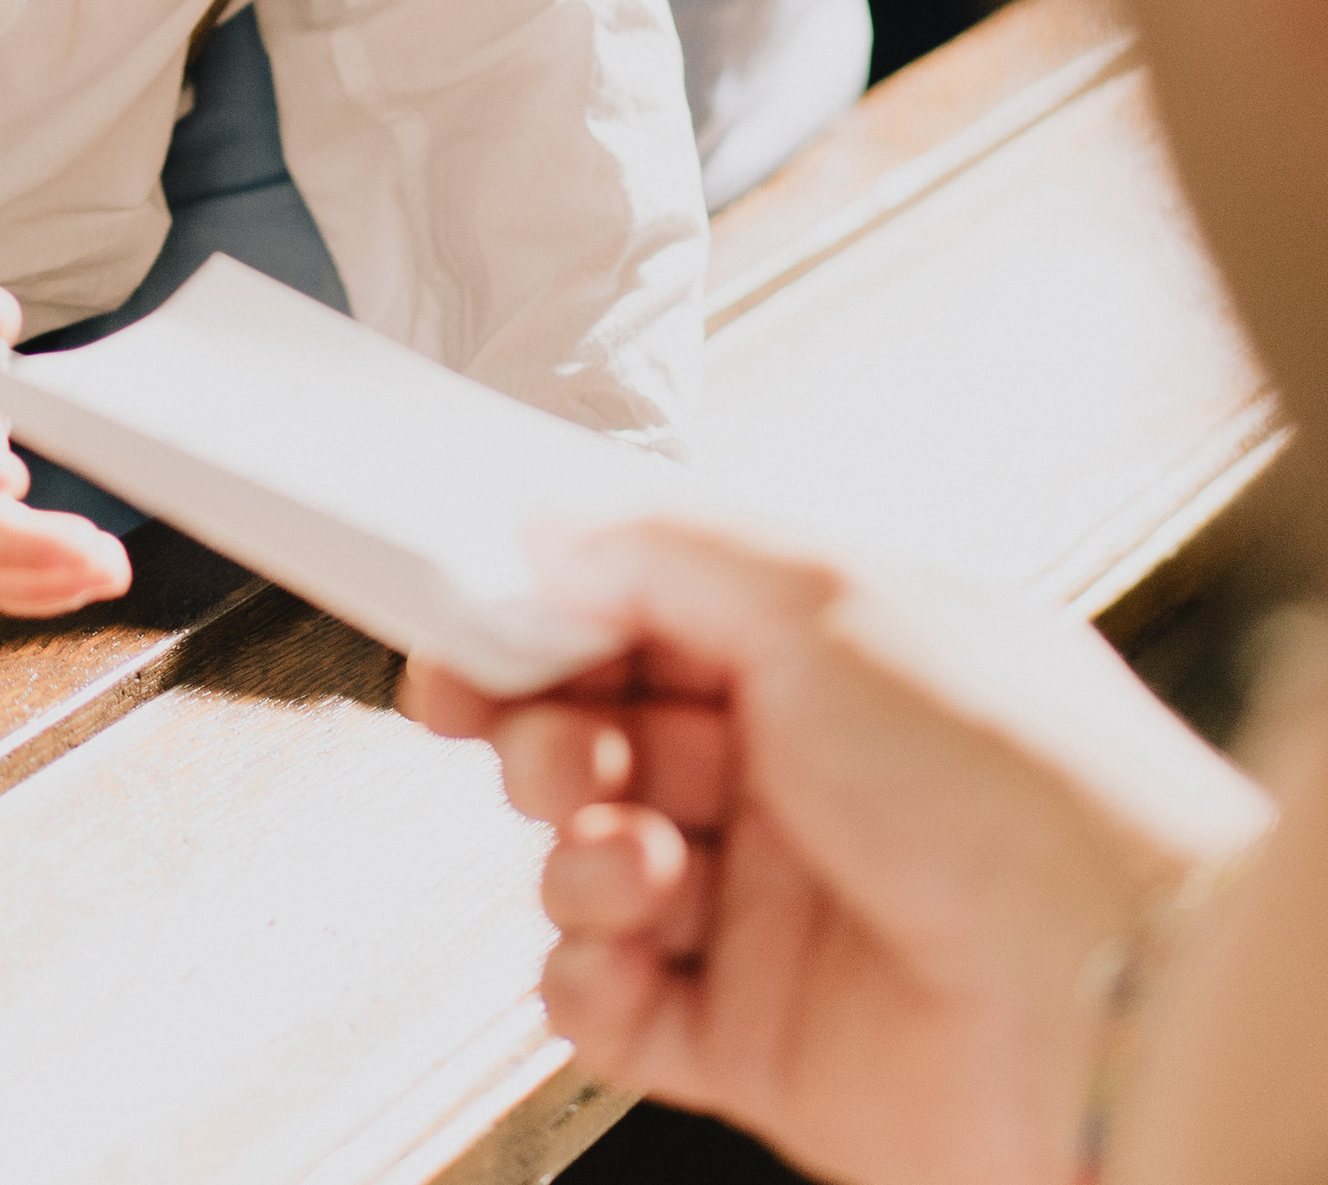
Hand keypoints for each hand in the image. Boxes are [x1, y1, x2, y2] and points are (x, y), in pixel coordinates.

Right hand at [399, 513, 1270, 1184]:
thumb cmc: (1016, 782)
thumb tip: (542, 531)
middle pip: (596, 732)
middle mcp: (792, 774)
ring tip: (636, 859)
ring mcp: (770, 908)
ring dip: (574, 855)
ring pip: (588, 860)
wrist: (1108, 1005)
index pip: (636, 614)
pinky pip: (609, 1002)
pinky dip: (585, 977)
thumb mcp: (823, 595)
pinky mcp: (751, 1036)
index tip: (460, 629)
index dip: (538, 621)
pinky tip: (621, 948)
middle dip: (546, 735)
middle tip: (563, 749)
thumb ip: (658, 550)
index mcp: (817, 655)